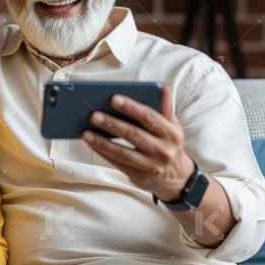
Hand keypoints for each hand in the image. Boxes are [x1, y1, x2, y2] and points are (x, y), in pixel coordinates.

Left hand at [82, 86, 194, 201]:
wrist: (178, 178)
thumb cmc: (169, 144)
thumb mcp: (173, 126)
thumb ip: (166, 107)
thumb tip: (163, 87)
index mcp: (171, 133)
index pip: (148, 117)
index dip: (131, 107)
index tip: (113, 99)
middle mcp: (163, 150)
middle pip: (133, 134)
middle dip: (112, 124)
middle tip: (93, 115)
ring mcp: (151, 166)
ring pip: (123, 152)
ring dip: (102, 142)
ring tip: (86, 133)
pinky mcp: (140, 177)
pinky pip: (118, 163)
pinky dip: (103, 153)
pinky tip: (92, 144)